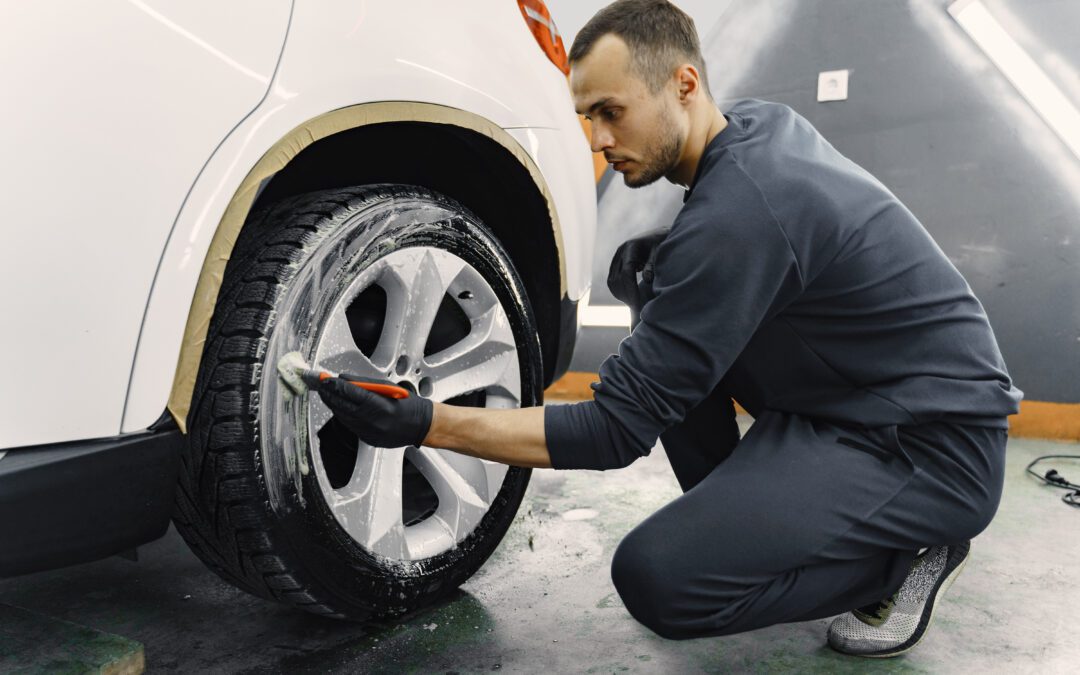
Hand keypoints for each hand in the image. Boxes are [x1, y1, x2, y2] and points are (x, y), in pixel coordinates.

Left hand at [316, 374, 432, 447]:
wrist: (421, 425)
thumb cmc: (407, 404)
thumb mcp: (388, 387)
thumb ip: (364, 383)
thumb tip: (344, 379)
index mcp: (380, 406)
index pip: (350, 394)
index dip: (334, 386)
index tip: (325, 380)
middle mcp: (373, 421)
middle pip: (342, 406)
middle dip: (329, 395)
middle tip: (321, 386)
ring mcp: (370, 433)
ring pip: (343, 417)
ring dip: (334, 406)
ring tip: (328, 395)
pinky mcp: (368, 440)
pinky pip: (350, 426)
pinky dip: (344, 416)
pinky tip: (341, 408)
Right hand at [607, 229, 666, 326]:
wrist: (657, 235)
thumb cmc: (662, 243)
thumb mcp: (660, 252)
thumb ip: (652, 265)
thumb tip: (647, 280)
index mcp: (630, 247)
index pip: (626, 273)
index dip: (631, 290)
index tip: (638, 304)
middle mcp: (620, 252)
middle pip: (617, 279)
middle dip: (626, 296)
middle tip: (638, 308)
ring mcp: (616, 258)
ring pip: (612, 282)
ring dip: (621, 295)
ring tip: (635, 304)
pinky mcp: (616, 264)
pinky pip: (612, 281)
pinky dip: (619, 291)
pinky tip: (630, 298)